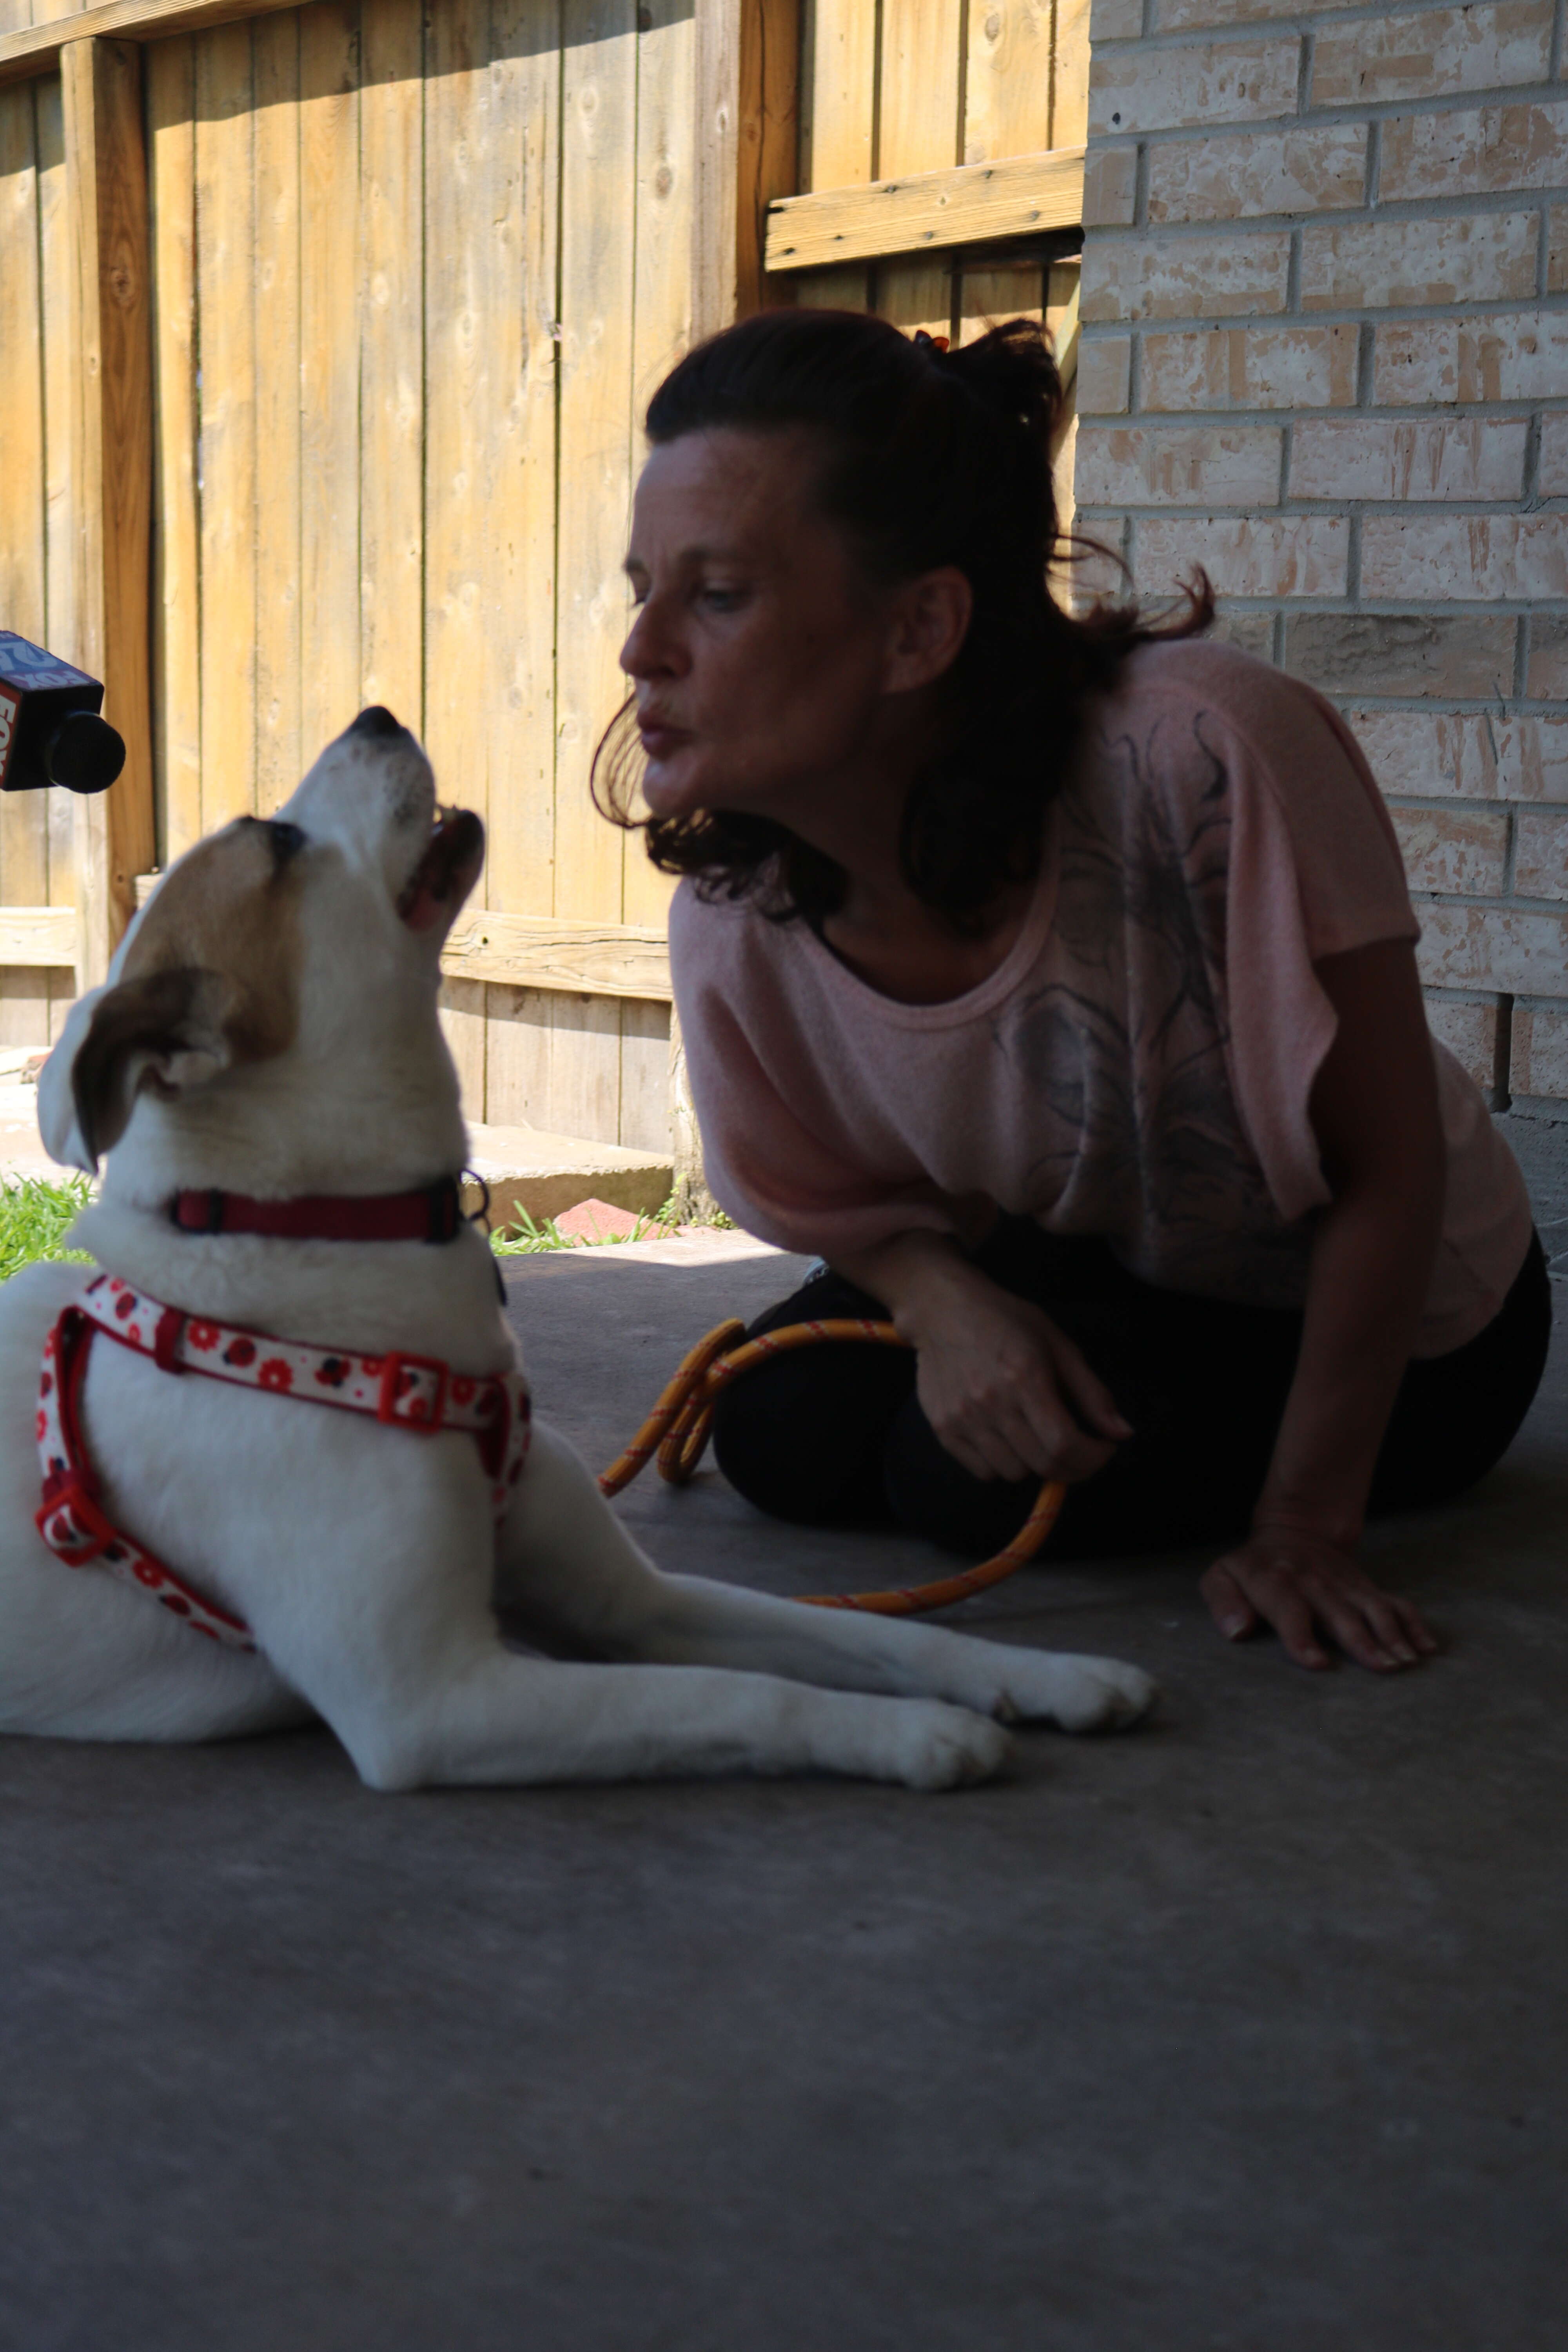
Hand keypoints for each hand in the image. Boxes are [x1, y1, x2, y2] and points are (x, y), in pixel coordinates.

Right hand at [904, 1275, 1132, 1485]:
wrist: (942, 1309)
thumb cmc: (1005, 1322)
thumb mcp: (1058, 1345)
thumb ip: (1092, 1392)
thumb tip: (1122, 1433)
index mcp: (1025, 1377)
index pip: (1064, 1444)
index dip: (1092, 1458)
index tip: (1102, 1449)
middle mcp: (991, 1402)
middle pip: (1043, 1464)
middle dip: (1074, 1467)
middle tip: (1079, 1450)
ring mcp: (963, 1417)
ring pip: (1013, 1473)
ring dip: (1034, 1463)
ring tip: (1034, 1435)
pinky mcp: (942, 1428)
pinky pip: (983, 1471)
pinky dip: (1001, 1463)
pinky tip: (1006, 1437)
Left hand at [1201, 1522, 1438, 1672]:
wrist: (1292, 1530)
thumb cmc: (1253, 1568)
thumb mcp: (1222, 1577)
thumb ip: (1223, 1602)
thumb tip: (1236, 1631)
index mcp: (1275, 1583)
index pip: (1290, 1612)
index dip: (1302, 1638)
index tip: (1319, 1664)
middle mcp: (1314, 1583)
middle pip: (1341, 1614)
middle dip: (1363, 1641)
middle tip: (1384, 1667)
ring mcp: (1345, 1584)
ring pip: (1373, 1609)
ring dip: (1393, 1634)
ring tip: (1407, 1661)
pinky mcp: (1365, 1586)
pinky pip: (1395, 1603)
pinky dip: (1413, 1623)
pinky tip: (1427, 1646)